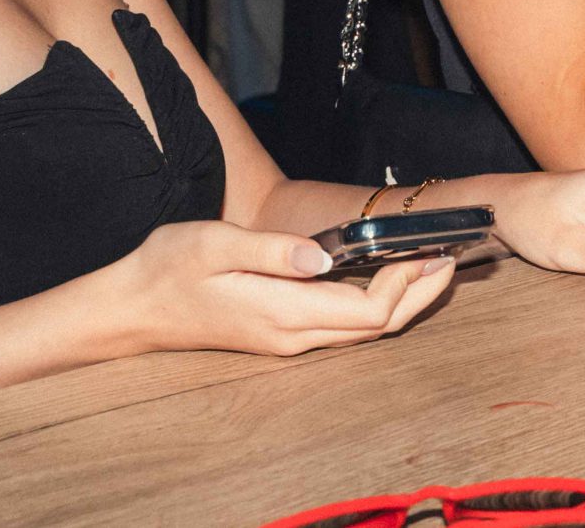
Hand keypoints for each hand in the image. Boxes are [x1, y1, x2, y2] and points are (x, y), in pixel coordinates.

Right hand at [109, 221, 455, 358]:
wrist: (130, 307)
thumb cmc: (168, 268)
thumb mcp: (214, 244)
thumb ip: (272, 251)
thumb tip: (323, 256)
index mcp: (282, 314)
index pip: (368, 310)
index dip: (407, 283)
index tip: (431, 249)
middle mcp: (292, 336)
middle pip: (377, 326)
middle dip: (421, 294)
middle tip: (454, 256)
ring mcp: (287, 340)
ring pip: (363, 330)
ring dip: (404, 300)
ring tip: (434, 264)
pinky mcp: (281, 333)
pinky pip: (344, 325)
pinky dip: (378, 303)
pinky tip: (389, 277)